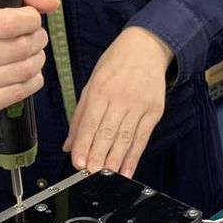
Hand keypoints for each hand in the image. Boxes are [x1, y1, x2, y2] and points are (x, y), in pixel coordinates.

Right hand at [0, 0, 59, 125]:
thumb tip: (51, 3)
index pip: (7, 23)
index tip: (31, 20)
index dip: (31, 20)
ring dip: (37, 61)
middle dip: (37, 40)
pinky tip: (27, 76)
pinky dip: (32, 83)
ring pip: (22, 72)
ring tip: (32, 55)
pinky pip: (18, 94)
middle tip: (35, 39)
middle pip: (18, 49)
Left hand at [63, 26, 173, 176]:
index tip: (77, 163)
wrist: (147, 46)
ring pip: (125, 139)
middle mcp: (121, 98)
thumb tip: (69, 144)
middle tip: (89, 175)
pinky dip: (134, 157)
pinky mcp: (154, 111)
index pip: (90, 123)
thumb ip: (80, 116)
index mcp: (101, 90)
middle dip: (97, 157)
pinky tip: (127, 170)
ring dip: (114, 161)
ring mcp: (139, 105)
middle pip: (107, 133)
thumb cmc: (116, 63)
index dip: (83, 145)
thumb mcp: (92, 83)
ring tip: (105, 177)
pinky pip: (142, 138)